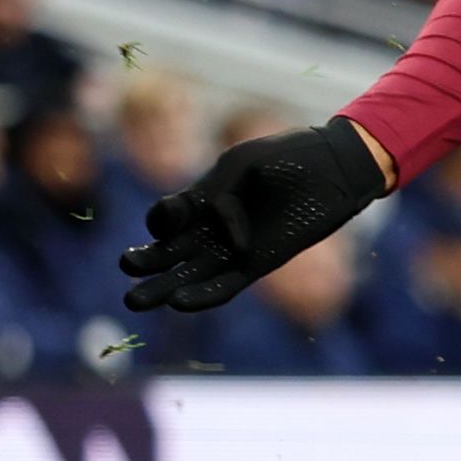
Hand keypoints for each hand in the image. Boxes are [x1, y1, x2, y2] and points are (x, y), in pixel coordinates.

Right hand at [118, 118, 393, 312]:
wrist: (334, 167)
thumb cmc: (289, 157)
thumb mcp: (244, 163)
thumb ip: (219, 195)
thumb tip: (224, 234)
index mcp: (203, 198)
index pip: (167, 216)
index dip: (160, 218)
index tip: (168, 216)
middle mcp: (212, 227)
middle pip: (168, 250)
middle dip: (144, 260)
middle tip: (126, 265)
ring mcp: (234, 248)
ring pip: (189, 274)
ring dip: (162, 288)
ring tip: (133, 300)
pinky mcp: (258, 264)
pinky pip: (224, 286)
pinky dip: (202, 296)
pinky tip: (179, 303)